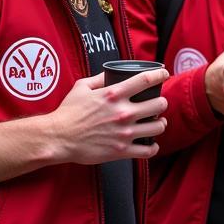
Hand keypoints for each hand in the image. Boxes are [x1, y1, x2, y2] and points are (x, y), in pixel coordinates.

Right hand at [46, 69, 168, 163]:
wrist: (59, 137)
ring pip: (158, 127)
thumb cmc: (68, 112)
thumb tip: (109, 73)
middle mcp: (123, 112)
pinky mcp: (122, 150)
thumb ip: (99, 78)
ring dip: (160, 124)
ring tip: (158, 123)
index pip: (145, 80)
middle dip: (161, 102)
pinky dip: (153, 147)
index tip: (164, 75)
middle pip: (159, 104)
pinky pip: (148, 150)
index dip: (160, 75)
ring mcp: (124, 132)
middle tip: (158, 104)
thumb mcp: (81, 87)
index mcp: (114, 94)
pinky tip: (151, 144)